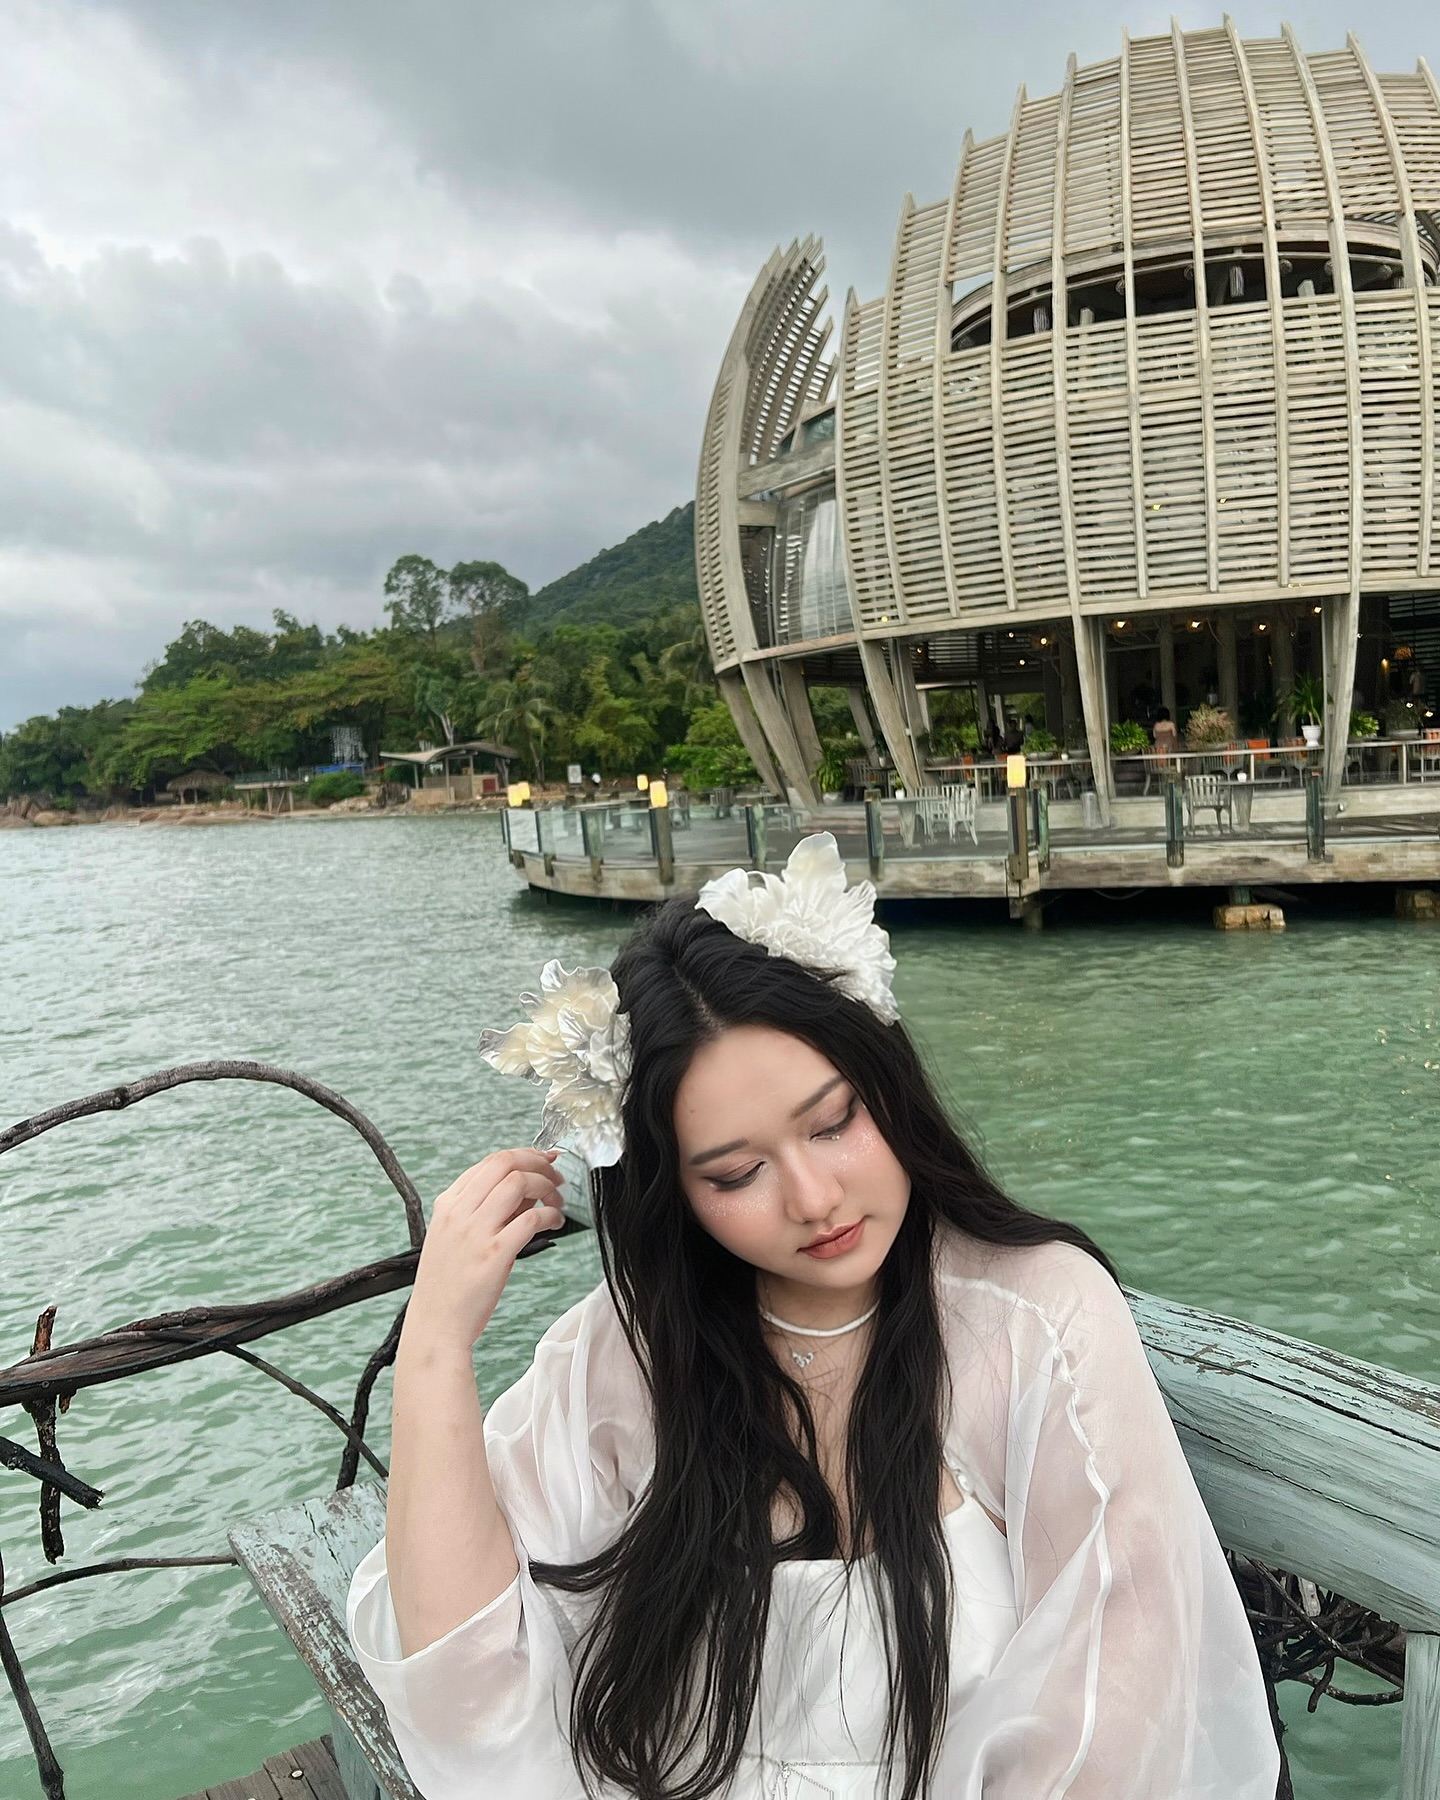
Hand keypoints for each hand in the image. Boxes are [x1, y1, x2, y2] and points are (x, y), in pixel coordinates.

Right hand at [406, 1147, 565, 1351]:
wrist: (436, 1325)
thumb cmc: (447, 1286)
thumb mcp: (453, 1238)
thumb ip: (483, 1211)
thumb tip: (525, 1191)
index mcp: (447, 1205)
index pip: (489, 1162)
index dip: (523, 1155)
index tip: (542, 1160)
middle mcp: (459, 1212)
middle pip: (505, 1163)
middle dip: (537, 1162)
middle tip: (555, 1175)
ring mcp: (476, 1231)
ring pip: (519, 1183)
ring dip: (546, 1186)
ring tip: (557, 1201)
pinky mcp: (495, 1253)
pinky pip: (532, 1218)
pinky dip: (551, 1214)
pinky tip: (555, 1221)